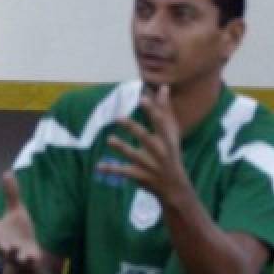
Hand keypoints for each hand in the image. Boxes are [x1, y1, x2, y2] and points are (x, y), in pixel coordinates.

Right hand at [0, 173, 40, 268]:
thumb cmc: (18, 230)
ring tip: (12, 247)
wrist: (27, 253)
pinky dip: (27, 260)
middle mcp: (0, 243)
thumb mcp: (16, 210)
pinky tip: (32, 257)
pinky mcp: (24, 261)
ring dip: (9, 251)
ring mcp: (12, 253)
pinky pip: (25, 262)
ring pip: (7, 255)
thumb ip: (11, 194)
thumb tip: (7, 172)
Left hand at [98, 85, 192, 203]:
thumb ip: (165, 110)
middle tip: (119, 118)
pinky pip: (123, 172)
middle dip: (133, 129)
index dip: (152, 111)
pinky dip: (111, 169)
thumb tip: (163, 87)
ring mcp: (148, 165)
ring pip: (133, 155)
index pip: (160, 123)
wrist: (174, 186)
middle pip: (145, 138)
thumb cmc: (171, 153)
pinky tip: (99, 167)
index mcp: (166, 139)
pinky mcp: (139, 175)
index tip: (143, 99)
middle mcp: (159, 151)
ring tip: (110, 139)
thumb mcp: (171, 133)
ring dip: (121, 147)